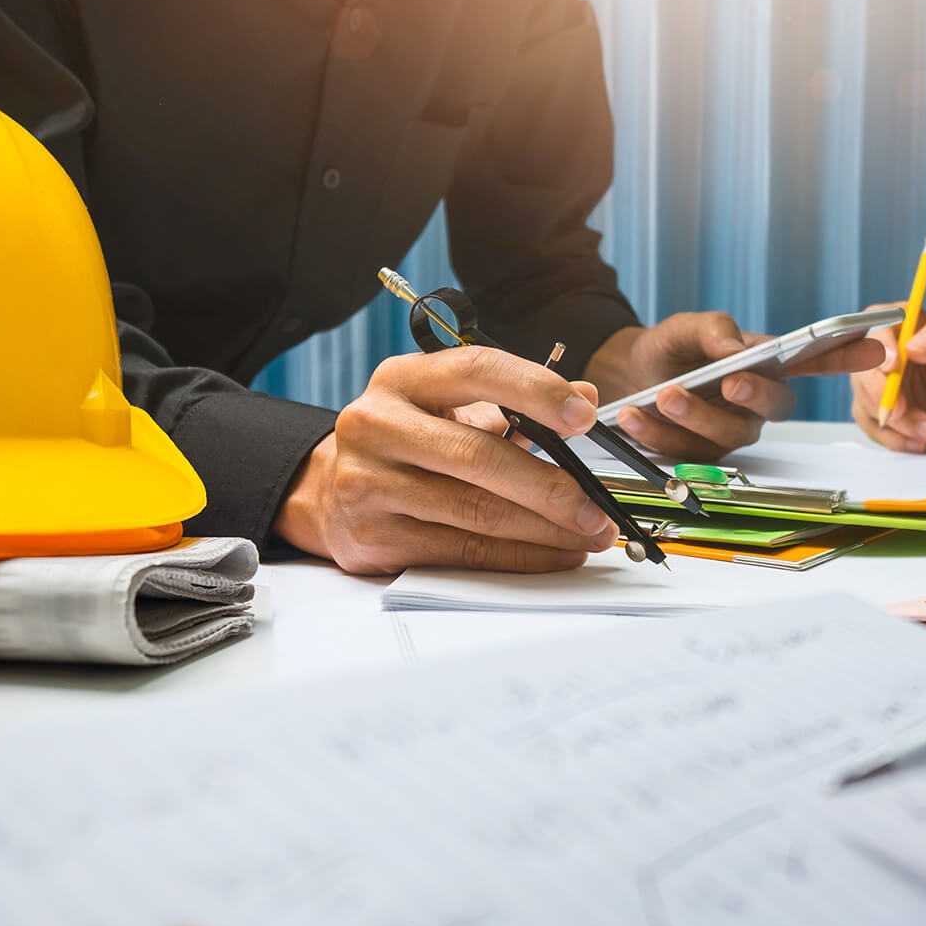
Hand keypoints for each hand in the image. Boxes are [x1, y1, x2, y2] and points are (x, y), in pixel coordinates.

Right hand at [274, 347, 618, 574]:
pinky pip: (463, 551)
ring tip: (588, 533)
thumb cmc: (408, 442)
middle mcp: (377, 424)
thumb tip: (585, 393)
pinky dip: (519, 555)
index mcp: (402, 379)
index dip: (535, 390)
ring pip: (474, 512)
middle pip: (478, 456)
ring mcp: (369, 483)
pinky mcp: (375, 536)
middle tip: (596, 503)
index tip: (584, 414)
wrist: (329, 492)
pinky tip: (555, 553)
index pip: (476, 369)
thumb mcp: (450, 405)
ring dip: (544, 528)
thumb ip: (514, 400)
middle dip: (549, 484)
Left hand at [592, 313, 880, 459]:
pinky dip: (656, 430)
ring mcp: (731, 431)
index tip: (876, 348)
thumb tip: (733, 345)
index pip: (816, 361)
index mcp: (767, 365)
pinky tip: (633, 413)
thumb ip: (712, 328)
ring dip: (694, 414)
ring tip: (663, 393)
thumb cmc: (670, 349)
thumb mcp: (685, 327)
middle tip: (729, 379)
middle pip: (777, 407)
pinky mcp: (699, 455)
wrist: (625, 377)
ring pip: (727, 433)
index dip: (848, 357)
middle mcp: (758, 403)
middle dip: (755, 394)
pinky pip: (685, 449)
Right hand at [849, 310, 925, 452]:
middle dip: (879, 393)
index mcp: (904, 324)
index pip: (878, 324)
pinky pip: (872, 426)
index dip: (879, 345)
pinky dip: (895, 438)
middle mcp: (883, 351)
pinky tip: (920, 442)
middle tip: (902, 412)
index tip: (892, 367)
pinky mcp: (874, 410)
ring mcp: (875, 382)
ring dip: (898, 423)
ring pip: (866, 400)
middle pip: (862, 366)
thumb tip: (914, 345)